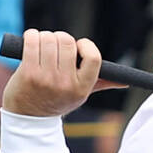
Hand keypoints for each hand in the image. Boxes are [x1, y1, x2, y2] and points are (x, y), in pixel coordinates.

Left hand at [1, 29, 122, 117]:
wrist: (28, 117)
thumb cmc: (57, 100)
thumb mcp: (81, 95)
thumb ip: (102, 83)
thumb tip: (125, 81)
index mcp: (82, 87)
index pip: (93, 57)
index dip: (85, 45)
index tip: (78, 47)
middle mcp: (65, 83)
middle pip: (67, 41)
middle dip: (61, 38)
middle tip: (56, 47)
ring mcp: (45, 78)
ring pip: (48, 38)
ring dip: (44, 37)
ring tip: (42, 46)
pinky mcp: (27, 72)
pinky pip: (32, 40)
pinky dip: (31, 35)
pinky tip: (31, 41)